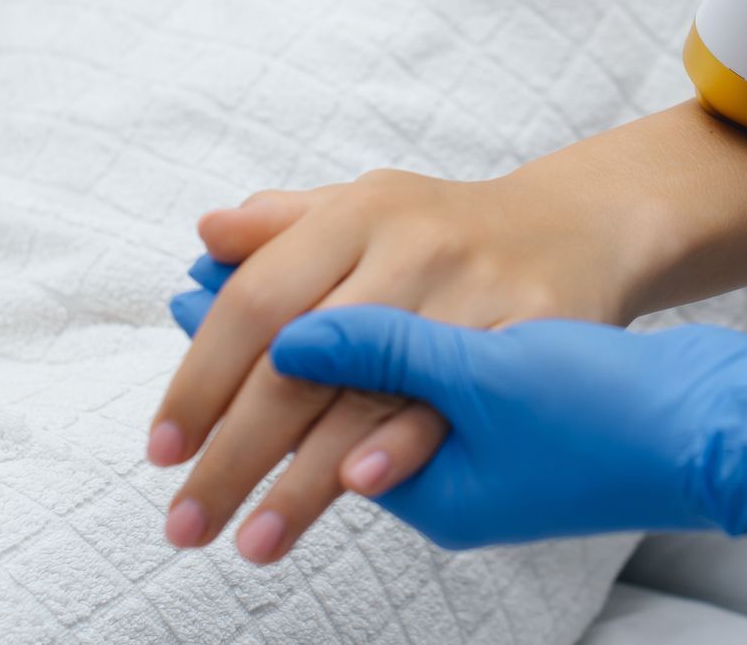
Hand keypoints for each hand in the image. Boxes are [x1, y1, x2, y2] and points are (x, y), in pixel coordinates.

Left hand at [148, 168, 651, 563]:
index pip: (257, 302)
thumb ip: (286, 227)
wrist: (583, 228)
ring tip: (255, 540)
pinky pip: (454, 401)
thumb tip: (203, 238)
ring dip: (306, 478)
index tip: (162, 449)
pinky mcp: (528, 327)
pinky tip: (360, 487)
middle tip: (185, 523)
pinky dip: (404, 445)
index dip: (203, 378)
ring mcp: (474, 288)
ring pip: (371, 394)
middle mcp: (413, 246)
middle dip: (235, 453)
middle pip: (301, 361)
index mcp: (360, 212)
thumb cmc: (449, 230)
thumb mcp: (368, 207)